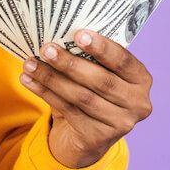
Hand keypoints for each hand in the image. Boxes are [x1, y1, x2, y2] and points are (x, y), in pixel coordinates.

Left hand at [19, 29, 152, 169]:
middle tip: (46, 48)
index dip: (102, 47)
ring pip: (81, 96)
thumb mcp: (101, 74)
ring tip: (30, 64)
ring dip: (52, 78)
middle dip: (70, 63)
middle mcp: (138, 103)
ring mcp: (120, 124)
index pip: (124, 61)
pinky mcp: (98, 137)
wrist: (88, 136)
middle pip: (101, 81)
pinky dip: (45, 93)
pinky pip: (68, 110)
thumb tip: (59, 33)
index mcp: (142, 80)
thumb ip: (91, 57)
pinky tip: (28, 80)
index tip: (78, 34)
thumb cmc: (94, 92)